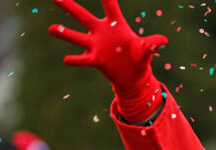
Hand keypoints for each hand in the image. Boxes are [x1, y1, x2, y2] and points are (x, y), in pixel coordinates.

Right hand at [49, 0, 167, 121]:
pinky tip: (66, 59)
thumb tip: (164, 40)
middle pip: (83, 17)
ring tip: (51, 29)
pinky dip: (76, 60)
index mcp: (115, 24)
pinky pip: (83, 59)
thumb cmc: (139, 57)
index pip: (109, 5)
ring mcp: (96, 45)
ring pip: (77, 37)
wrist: (132, 75)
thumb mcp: (146, 50)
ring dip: (65, 33)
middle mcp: (101, 32)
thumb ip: (152, 43)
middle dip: (70, 7)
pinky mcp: (95, 59)